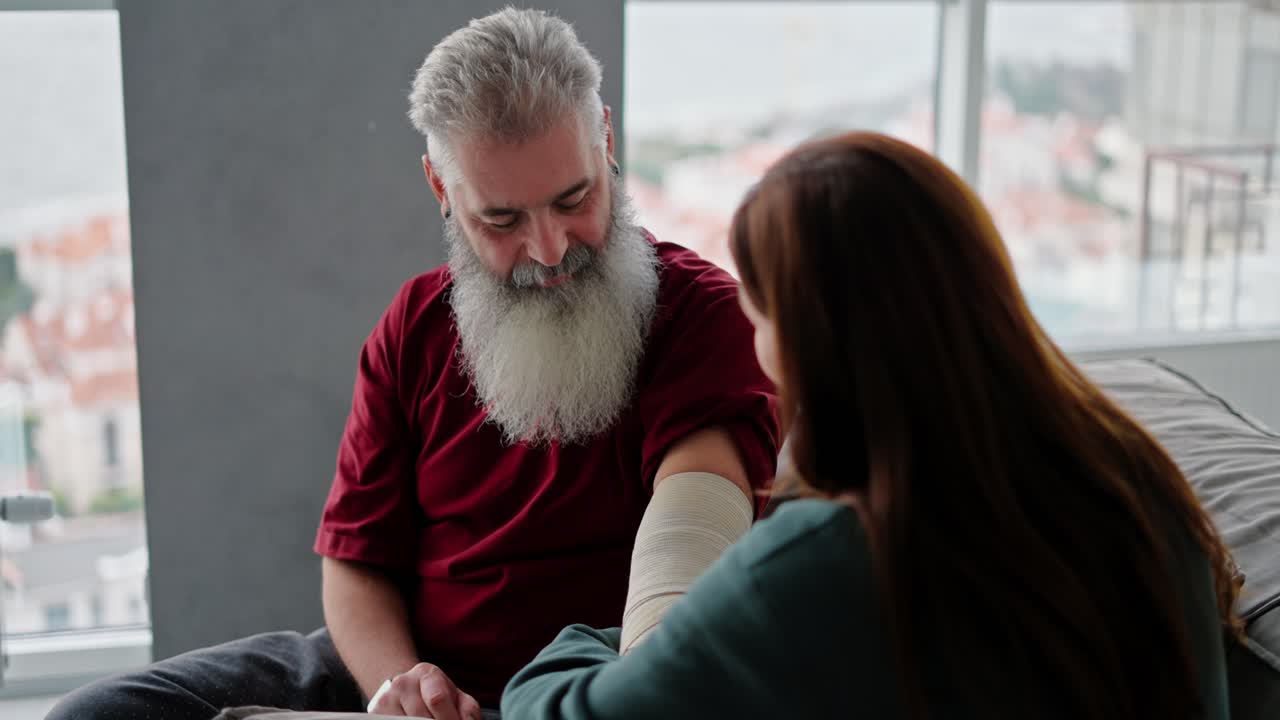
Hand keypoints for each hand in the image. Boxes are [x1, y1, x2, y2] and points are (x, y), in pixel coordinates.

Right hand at [367, 662, 482, 719]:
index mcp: (427, 673)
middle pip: (421, 716)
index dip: (449, 718)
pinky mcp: (375, 712)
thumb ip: (467, 711)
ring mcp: (386, 699)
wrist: (405, 693)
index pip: (437, 699)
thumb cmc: (436, 697)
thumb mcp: (458, 699)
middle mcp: (403, 682)